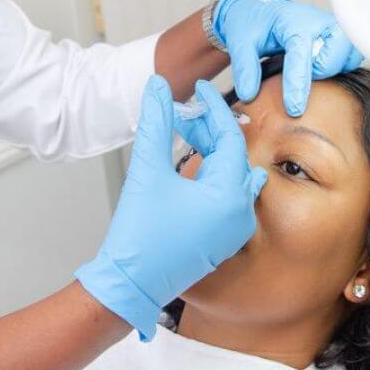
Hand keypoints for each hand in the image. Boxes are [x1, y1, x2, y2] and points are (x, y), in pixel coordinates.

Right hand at [75, 76, 265, 340]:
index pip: (231, 136)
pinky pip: (225, 196)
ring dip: (207, 150)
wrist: (130, 283)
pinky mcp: (222, 238)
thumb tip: (158, 86)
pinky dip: (208, 174)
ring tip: (180, 132)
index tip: (200, 89)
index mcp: (229, 196)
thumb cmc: (139, 234)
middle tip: (180, 110)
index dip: (214, 107)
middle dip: (206, 129)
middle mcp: (240, 213)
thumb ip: (155, 122)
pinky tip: (187, 163)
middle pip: (231, 155)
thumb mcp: (147, 169)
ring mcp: (233, 229)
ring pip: (228, 175)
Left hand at [213, 0, 363, 115]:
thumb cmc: (252, 25)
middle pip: (332, 60)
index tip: (294, 110)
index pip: (301, 56)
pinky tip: (318, 65)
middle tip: (296, 70)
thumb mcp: (240, 43)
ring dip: (329, 70)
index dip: (297, 85)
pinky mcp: (341, 36)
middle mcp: (319, 22)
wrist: (261, 12)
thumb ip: (245, 68)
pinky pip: (351, 59)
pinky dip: (337, 67)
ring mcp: (333, 28)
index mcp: (294, 21)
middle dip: (317, 74)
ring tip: (307, 66)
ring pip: (347, 59)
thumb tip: (249, 95)